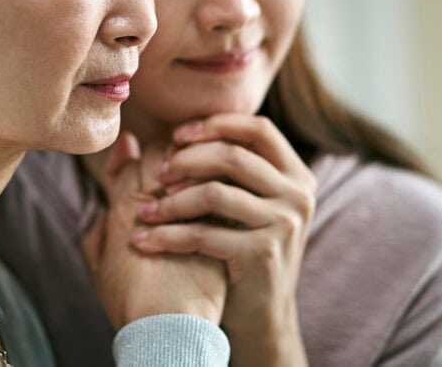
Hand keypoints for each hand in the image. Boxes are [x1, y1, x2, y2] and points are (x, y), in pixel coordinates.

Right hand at [81, 133, 226, 327]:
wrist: (166, 327)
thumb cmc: (129, 303)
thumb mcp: (99, 268)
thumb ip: (96, 234)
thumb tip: (101, 213)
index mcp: (121, 206)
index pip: (132, 160)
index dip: (138, 152)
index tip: (142, 148)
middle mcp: (153, 199)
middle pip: (163, 154)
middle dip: (172, 151)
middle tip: (181, 154)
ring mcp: (187, 208)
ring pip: (194, 164)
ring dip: (199, 161)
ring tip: (204, 167)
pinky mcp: (217, 221)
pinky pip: (222, 186)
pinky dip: (222, 181)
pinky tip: (226, 186)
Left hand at [130, 115, 315, 366]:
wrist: (261, 315)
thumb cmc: (242, 250)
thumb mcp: (244, 204)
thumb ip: (223, 169)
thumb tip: (165, 134)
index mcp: (297, 174)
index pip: (258, 129)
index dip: (215, 125)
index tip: (177, 136)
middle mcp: (298, 194)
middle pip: (234, 156)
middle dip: (187, 160)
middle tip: (157, 174)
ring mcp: (284, 223)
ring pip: (214, 193)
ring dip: (171, 201)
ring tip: (143, 210)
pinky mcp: (263, 253)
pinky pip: (204, 234)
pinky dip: (167, 235)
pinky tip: (144, 240)